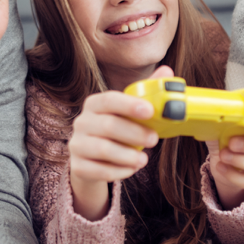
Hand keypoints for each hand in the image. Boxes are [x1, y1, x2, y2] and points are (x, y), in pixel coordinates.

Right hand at [66, 65, 172, 220]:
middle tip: (154, 139)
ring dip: (128, 155)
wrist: (92, 159)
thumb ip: (146, 92)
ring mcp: (76, 145)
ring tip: (144, 159)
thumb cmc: (116, 131)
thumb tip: (167, 71)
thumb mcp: (129, 112)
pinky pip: (99, 170)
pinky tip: (131, 168)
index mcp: (94, 104)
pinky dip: (119, 171)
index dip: (129, 104)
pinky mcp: (78, 166)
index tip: (150, 111)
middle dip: (135, 133)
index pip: (109, 100)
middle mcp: (81, 122)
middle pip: (108, 125)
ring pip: (102, 150)